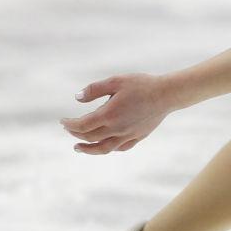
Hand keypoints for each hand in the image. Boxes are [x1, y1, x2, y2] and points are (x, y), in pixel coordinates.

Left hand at [62, 73, 182, 153]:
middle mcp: (116, 128)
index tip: (62, 121)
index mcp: (109, 114)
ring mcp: (128, 135)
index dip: (69, 124)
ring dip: (88, 149)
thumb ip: (94, 89)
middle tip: (68, 129)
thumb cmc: (142, 84)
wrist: (168, 94)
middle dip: (76, 133)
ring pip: (103, 148)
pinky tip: (104, 145)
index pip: (82, 125)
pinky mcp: (138, 136)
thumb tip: (77, 98)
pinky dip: (108, 148)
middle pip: (89, 137)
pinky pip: (120, 147)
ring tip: (78, 147)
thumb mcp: (116, 81)